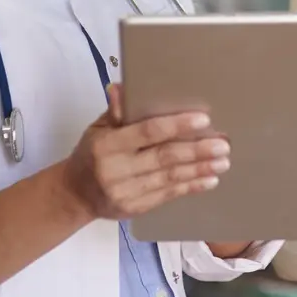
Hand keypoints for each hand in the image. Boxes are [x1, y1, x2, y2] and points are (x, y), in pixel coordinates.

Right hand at [61, 84, 230, 219]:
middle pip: (164, 157)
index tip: (203, 120)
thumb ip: (115, 112)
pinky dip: (190, 187)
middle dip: (197, 150)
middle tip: (223, 143)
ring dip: (199, 169)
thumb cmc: (90, 154)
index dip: (176, 126)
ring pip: (170, 178)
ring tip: (223, 161)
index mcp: (107, 145)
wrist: (73, 195)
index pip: (147, 132)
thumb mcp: (96, 129)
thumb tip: (122, 87)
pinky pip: (168, 196)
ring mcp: (126, 193)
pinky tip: (209, 179)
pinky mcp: (135, 209)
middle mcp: (116, 170)